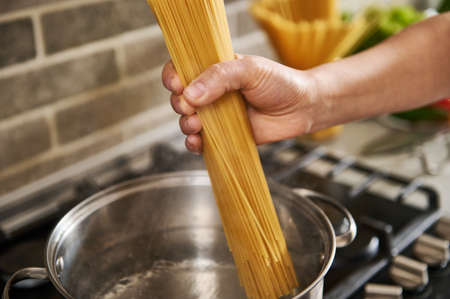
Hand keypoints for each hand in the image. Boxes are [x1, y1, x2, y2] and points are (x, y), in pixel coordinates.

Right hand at [162, 54, 317, 152]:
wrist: (302, 108)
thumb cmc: (280, 83)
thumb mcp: (250, 70)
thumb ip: (219, 77)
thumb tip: (190, 94)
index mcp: (215, 70)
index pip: (183, 68)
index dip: (173, 76)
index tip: (177, 84)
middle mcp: (212, 92)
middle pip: (180, 97)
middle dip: (179, 104)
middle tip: (190, 108)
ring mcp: (217, 114)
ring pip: (187, 120)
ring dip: (186, 124)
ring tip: (198, 125)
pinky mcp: (224, 136)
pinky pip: (201, 141)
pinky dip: (193, 143)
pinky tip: (197, 142)